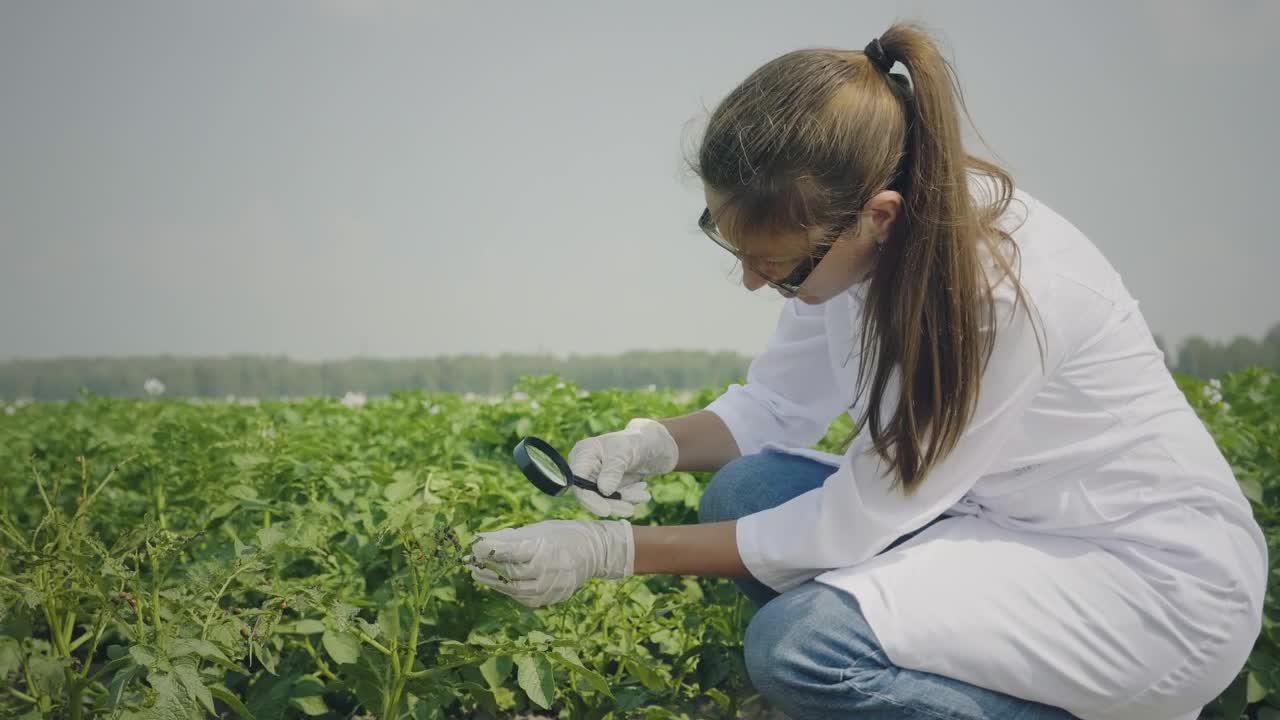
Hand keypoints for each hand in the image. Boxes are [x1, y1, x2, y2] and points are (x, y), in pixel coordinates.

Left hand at [467, 519, 633, 607]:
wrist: (594, 553)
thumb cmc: (563, 535)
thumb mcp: (539, 529)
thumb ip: (511, 537)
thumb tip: (482, 539)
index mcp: (544, 548)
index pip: (509, 552)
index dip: (489, 550)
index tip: (474, 547)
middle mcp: (547, 570)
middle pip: (509, 573)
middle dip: (487, 567)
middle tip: (472, 563)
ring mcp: (549, 588)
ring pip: (513, 589)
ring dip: (494, 582)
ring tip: (480, 574)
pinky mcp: (550, 599)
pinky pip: (523, 598)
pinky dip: (509, 590)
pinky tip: (501, 582)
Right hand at [567, 418, 677, 516]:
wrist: (651, 445)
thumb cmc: (635, 442)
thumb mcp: (625, 453)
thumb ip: (613, 470)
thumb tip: (603, 490)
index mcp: (582, 455)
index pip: (577, 483)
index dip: (589, 499)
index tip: (607, 510)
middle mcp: (585, 468)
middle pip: (590, 495)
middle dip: (612, 503)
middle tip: (630, 510)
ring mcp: (595, 479)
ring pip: (604, 501)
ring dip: (625, 501)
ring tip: (644, 494)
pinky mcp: (606, 488)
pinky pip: (614, 501)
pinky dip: (629, 499)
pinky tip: (642, 491)